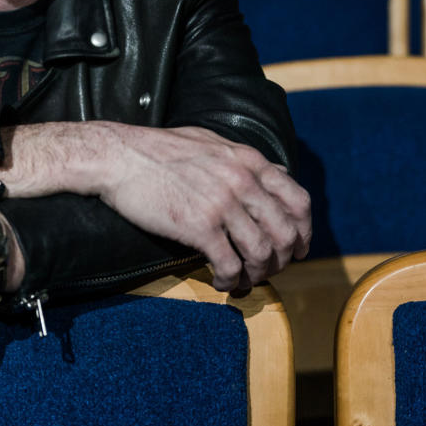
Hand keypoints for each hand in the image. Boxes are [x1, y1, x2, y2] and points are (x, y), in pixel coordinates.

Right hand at [98, 124, 310, 290]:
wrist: (120, 157)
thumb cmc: (160, 150)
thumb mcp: (212, 143)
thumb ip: (246, 160)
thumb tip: (277, 173)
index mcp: (248, 161)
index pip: (297, 200)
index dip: (304, 231)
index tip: (299, 249)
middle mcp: (242, 182)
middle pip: (285, 232)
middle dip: (283, 259)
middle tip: (270, 271)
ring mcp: (222, 204)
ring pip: (261, 253)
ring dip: (258, 274)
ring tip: (244, 280)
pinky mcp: (199, 226)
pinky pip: (229, 264)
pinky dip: (230, 280)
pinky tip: (221, 282)